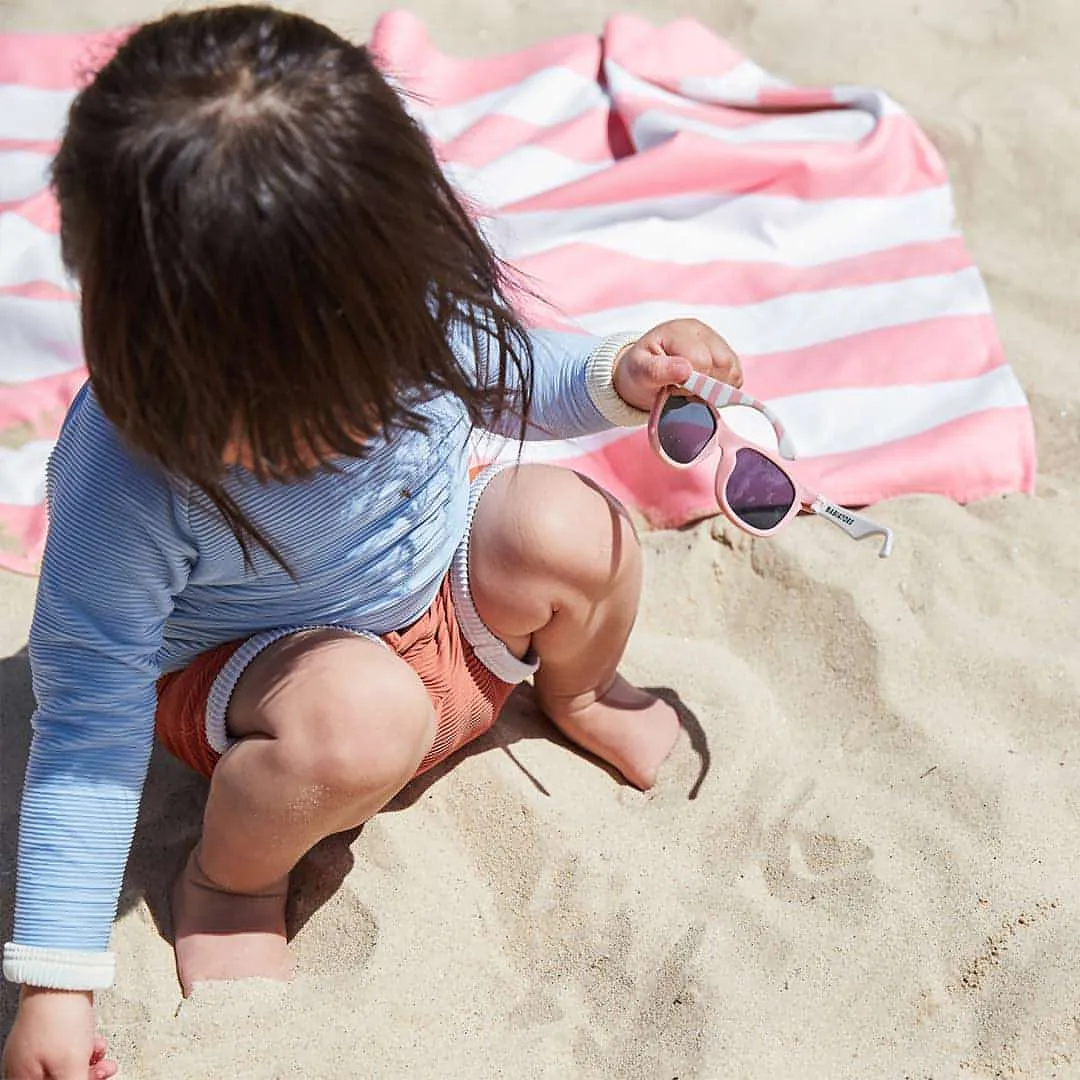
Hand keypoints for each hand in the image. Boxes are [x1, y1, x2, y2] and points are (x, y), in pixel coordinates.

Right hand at [2, 988, 116, 1079]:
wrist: (61, 976)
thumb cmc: (58, 1019)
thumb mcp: (69, 1066)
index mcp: (22, 1078)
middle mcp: (24, 1065)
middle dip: (84, 1077)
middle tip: (102, 1073)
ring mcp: (36, 1046)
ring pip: (65, 1066)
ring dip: (88, 1064)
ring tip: (103, 1058)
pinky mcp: (50, 1030)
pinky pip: (68, 1049)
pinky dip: (84, 1048)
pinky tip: (96, 1043)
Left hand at [612, 319, 742, 411]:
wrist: (643, 372)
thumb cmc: (640, 370)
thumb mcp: (639, 371)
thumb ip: (658, 371)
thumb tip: (686, 370)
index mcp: (679, 330)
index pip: (701, 360)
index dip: (689, 383)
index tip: (671, 389)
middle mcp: (701, 331)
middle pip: (722, 364)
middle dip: (703, 386)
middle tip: (681, 391)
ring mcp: (716, 342)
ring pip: (733, 371)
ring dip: (715, 389)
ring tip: (691, 390)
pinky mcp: (725, 355)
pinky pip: (736, 376)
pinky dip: (723, 389)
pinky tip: (703, 389)